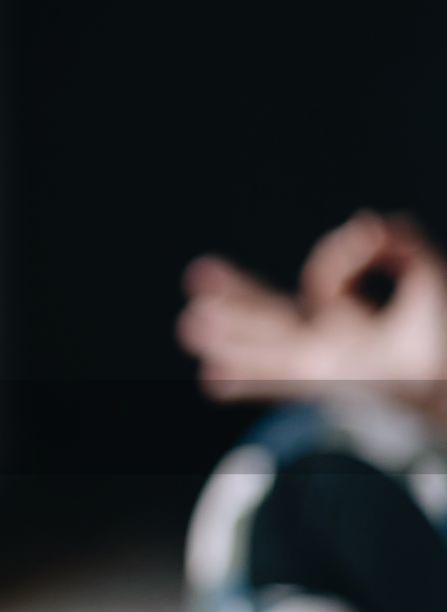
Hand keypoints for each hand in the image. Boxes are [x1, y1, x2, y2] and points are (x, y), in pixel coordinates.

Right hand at [177, 212, 446, 408]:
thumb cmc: (444, 337)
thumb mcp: (426, 279)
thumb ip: (399, 247)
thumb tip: (370, 224)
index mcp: (344, 322)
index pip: (321, 282)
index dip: (340, 256)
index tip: (370, 237)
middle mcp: (323, 347)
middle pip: (268, 318)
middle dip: (236, 299)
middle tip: (198, 275)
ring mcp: (320, 368)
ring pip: (267, 347)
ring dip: (231, 336)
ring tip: (192, 325)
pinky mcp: (329, 385)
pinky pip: (281, 378)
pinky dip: (247, 377)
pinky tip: (210, 378)